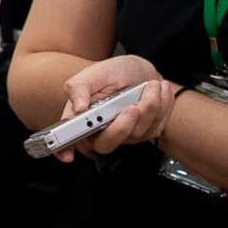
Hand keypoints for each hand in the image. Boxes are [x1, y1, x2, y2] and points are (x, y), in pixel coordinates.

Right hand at [47, 55, 181, 161]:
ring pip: (139, 131)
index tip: (67, 156)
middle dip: (123, 127)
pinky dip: (162, 104)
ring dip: (150, 104)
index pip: (68, 139)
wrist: (141, 71)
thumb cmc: (114, 72)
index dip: (65, 150)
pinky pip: (158, 125)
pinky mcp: (147, 132)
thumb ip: (79, 87)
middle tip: (132, 107)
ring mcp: (125, 134)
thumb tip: (78, 107)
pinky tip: (157, 91)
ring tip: (150, 84)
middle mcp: (101, 131)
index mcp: (82, 118)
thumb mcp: (93, 73)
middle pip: (107, 143)